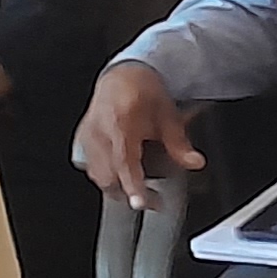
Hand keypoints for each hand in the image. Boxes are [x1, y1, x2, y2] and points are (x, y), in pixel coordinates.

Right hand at [71, 61, 199, 203]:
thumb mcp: (168, 115)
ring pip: (97, 174)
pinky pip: (90, 167)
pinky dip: (107, 176)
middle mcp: (99, 131)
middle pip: (107, 175)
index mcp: (119, 123)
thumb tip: (194, 162)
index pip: (124, 161)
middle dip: (128, 192)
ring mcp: (87, 136)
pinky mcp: (82, 140)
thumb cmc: (142, 91)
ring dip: (117, 188)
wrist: (122, 75)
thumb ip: (179, 143)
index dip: (132, 184)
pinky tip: (122, 176)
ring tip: (142, 190)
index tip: (140, 201)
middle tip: (154, 200)